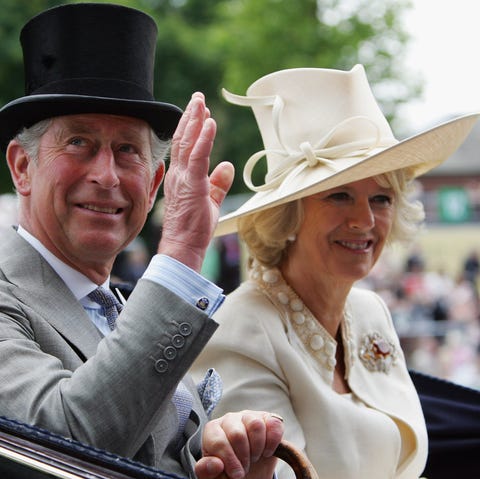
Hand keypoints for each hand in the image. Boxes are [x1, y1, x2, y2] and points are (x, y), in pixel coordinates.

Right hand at [159, 92, 233, 270]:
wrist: (183, 246)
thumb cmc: (194, 228)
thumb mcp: (209, 201)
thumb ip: (217, 183)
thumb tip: (227, 165)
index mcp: (181, 177)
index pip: (185, 147)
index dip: (192, 128)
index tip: (200, 113)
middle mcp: (179, 174)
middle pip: (183, 139)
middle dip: (191, 116)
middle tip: (198, 98)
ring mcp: (183, 178)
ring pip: (188, 143)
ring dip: (195, 120)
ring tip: (200, 102)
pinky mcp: (192, 184)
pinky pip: (198, 156)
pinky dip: (204, 138)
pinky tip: (210, 122)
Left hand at [195, 411, 283, 478]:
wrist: (248, 470)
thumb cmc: (227, 470)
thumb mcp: (214, 474)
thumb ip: (207, 470)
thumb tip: (215, 464)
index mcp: (213, 430)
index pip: (219, 442)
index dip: (229, 461)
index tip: (236, 475)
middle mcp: (230, 418)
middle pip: (237, 435)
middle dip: (243, 457)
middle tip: (245, 467)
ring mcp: (249, 416)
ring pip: (255, 426)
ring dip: (257, 448)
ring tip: (254, 457)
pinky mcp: (267, 418)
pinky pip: (274, 424)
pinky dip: (273, 441)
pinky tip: (267, 452)